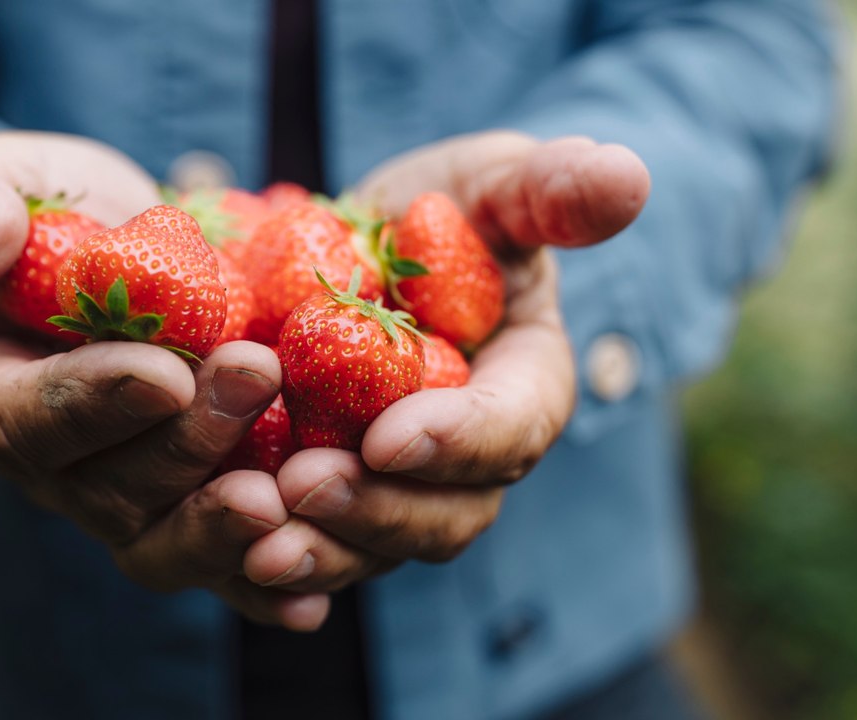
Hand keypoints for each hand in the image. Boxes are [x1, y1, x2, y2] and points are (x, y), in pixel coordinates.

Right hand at [0, 131, 328, 629]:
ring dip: (223, 527)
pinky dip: (263, 585)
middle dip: (186, 443)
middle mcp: (54, 472)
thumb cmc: (46, 210)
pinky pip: (223, 567)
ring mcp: (126, 502)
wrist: (123, 249)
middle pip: (110, 491)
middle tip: (258, 375)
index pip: (25, 421)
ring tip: (286, 498)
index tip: (165, 373)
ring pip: (164, 544)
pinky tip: (311, 595)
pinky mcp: (192, 509)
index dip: (93, 404)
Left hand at [236, 133, 650, 595]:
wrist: (359, 254)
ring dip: (321, 552)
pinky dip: (277, 564)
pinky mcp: (336, 499)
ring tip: (257, 544)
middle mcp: (468, 459)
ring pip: (376, 547)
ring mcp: (401, 489)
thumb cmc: (442, 213)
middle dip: (378, 511)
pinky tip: (231, 559)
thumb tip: (625, 179)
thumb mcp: (492, 183)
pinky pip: (316, 546)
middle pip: (445, 513)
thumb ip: (551, 188)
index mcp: (523, 386)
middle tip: (304, 486)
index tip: (389, 437)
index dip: (458, 440)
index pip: (511, 427)